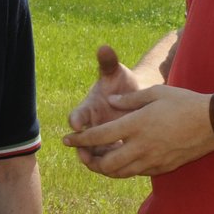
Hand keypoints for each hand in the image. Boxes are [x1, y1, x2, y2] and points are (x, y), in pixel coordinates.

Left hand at [63, 85, 213, 177]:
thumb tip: (111, 103)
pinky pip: (136, 173)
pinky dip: (124, 170)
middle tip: (82, 153)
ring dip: (104, 169)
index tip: (66, 139)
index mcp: (136, 125)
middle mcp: (141, 147)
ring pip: (120, 174)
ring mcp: (153, 161)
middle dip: (88, 161)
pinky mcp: (163, 168)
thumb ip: (130, 100)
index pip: (98, 137)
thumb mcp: (156, 93)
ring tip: (98, 159)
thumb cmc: (185, 103)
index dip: (79, 140)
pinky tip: (122, 160)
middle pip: (105, 165)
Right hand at [64, 46, 149, 162]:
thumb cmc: (124, 83)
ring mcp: (101, 140)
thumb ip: (109, 63)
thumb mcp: (117, 72)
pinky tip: (125, 166)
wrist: (138, 98)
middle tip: (84, 155)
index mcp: (87, 109)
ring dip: (98, 162)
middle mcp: (91, 127)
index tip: (76, 125)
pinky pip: (111, 162)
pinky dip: (116, 166)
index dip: (75, 120)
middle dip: (82, 149)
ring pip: (95, 156)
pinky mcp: (114, 150)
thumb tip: (104, 47)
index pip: (76, 116)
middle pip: (81, 142)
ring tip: (106, 165)